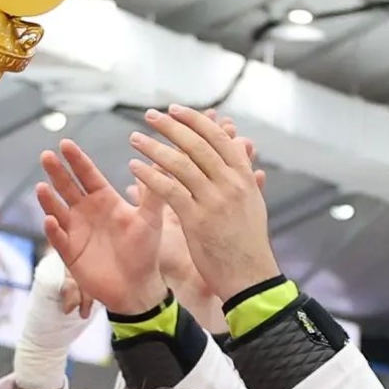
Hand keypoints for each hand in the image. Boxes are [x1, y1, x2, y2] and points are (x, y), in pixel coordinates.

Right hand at [35, 139, 164, 314]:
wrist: (138, 287)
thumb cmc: (145, 251)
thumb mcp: (151, 219)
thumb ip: (153, 193)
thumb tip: (161, 162)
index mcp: (105, 200)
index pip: (87, 175)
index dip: (77, 160)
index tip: (65, 143)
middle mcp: (86, 212)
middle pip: (67, 187)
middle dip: (56, 172)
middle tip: (46, 155)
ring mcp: (76, 232)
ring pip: (57, 210)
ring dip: (48, 199)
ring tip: (42, 186)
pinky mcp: (70, 253)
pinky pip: (58, 238)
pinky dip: (52, 229)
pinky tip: (49, 219)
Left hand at [130, 105, 279, 302]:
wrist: (251, 278)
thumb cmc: (248, 243)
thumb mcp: (254, 203)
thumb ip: (246, 173)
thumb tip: (245, 146)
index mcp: (244, 177)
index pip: (218, 138)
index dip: (196, 120)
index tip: (176, 110)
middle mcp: (230, 184)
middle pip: (197, 145)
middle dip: (171, 127)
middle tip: (150, 115)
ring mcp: (214, 201)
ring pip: (181, 164)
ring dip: (154, 148)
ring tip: (135, 138)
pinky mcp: (197, 220)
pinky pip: (170, 190)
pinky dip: (150, 176)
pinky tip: (134, 168)